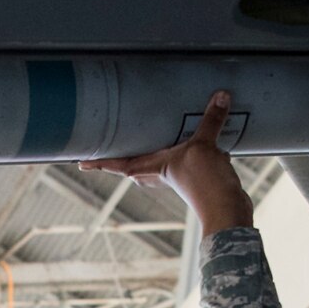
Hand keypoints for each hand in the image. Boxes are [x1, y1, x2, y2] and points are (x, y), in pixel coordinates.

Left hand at [79, 89, 252, 232]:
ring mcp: (181, 178)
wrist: (227, 211)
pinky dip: (191, 154)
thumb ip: (210, 121)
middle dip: (124, 162)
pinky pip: (189, 163)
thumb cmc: (205, 183)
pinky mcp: (200, 179)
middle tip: (112, 152)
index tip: (80, 163)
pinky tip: (202, 144)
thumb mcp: (204, 147)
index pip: (119, 163)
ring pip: (162, 165)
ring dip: (156, 156)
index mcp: (155, 167)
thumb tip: (220, 96)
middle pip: (136, 168)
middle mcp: (163, 173)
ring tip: (151, 143)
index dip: (100, 163)